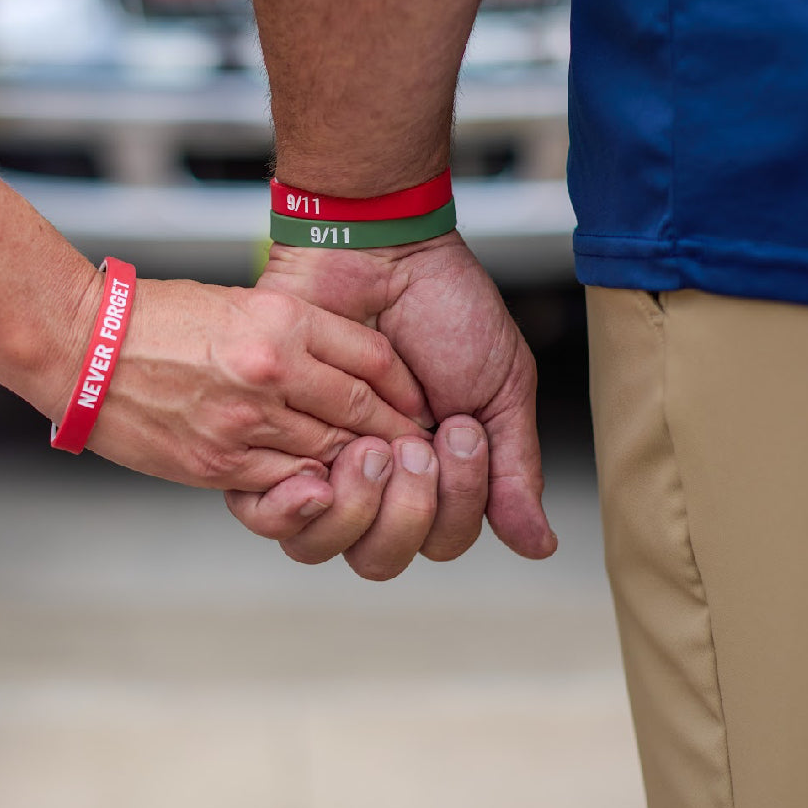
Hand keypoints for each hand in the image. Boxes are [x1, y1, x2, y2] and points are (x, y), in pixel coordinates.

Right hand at [83, 277, 430, 490]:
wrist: (82, 348)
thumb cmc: (158, 319)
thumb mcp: (239, 305)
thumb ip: (295, 334)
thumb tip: (347, 370)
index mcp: (281, 321)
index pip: (374, 361)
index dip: (407, 391)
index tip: (421, 406)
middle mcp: (271, 370)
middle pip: (362, 412)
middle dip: (398, 437)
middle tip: (424, 453)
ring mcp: (245, 421)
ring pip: (331, 454)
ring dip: (361, 468)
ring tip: (384, 476)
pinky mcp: (218, 463)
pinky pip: (285, 482)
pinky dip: (312, 486)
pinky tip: (325, 485)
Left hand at [226, 234, 556, 571]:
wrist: (380, 251)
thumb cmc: (444, 309)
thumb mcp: (501, 390)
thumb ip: (512, 471)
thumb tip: (538, 544)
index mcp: (429, 475)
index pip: (441, 540)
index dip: (454, 504)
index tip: (460, 430)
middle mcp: (373, 481)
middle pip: (382, 556)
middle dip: (409, 510)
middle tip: (416, 442)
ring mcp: (319, 466)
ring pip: (327, 546)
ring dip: (360, 506)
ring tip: (371, 445)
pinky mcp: (269, 448)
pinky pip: (270, 515)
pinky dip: (296, 507)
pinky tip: (322, 469)